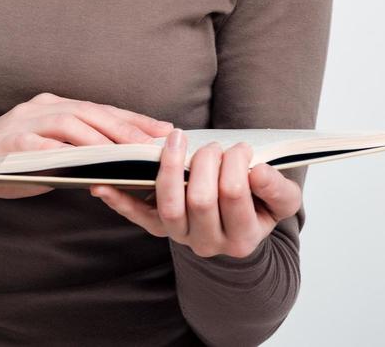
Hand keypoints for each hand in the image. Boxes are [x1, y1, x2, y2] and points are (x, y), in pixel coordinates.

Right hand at [0, 92, 172, 202]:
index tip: (162, 129)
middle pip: (91, 113)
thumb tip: (120, 160)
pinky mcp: (10, 141)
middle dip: (126, 127)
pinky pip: (43, 144)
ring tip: (128, 153)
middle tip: (153, 142)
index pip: (101, 109)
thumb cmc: (13, 162)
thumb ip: (77, 149)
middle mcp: (42, 107)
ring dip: (103, 139)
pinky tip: (88, 160)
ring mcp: (25, 122)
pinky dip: (67, 151)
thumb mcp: (48, 149)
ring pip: (71, 124)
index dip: (133, 118)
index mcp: (54, 104)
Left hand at [89, 129, 303, 259]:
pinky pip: (137, 217)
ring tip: (177, 141)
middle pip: (201, 199)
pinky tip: (102, 185)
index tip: (242, 148)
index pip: (234, 194)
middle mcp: (208, 243)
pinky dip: (119, 201)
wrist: (239, 231)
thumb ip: (277, 188)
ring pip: (169, 205)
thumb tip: (258, 170)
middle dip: (206, 162)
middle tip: (215, 146)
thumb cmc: (260, 207)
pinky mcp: (158, 228)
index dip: (237, 163)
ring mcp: (179, 237)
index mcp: (242, 238)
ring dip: (169, 168)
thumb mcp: (281, 201)